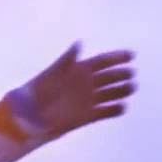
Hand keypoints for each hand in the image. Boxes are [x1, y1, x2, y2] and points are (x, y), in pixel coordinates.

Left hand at [17, 41, 136, 138]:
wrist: (30, 116)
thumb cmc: (37, 91)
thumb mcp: (52, 73)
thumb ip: (66, 60)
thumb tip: (78, 44)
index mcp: (78, 69)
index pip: (102, 61)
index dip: (117, 57)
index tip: (131, 55)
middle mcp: (86, 84)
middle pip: (110, 77)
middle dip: (121, 75)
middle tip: (130, 74)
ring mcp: (88, 100)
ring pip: (111, 93)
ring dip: (122, 90)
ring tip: (131, 88)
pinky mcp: (88, 116)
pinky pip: (106, 112)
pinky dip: (115, 110)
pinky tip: (122, 107)